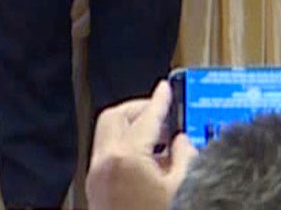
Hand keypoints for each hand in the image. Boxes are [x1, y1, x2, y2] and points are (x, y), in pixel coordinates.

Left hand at [86, 79, 195, 209]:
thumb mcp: (181, 188)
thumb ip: (185, 157)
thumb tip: (183, 142)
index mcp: (125, 157)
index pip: (145, 117)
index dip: (160, 100)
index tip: (166, 89)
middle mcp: (104, 163)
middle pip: (115, 116)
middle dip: (139, 109)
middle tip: (161, 111)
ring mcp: (96, 177)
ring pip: (107, 134)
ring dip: (131, 128)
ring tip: (158, 137)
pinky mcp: (95, 190)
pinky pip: (106, 154)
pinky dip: (124, 147)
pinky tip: (147, 159)